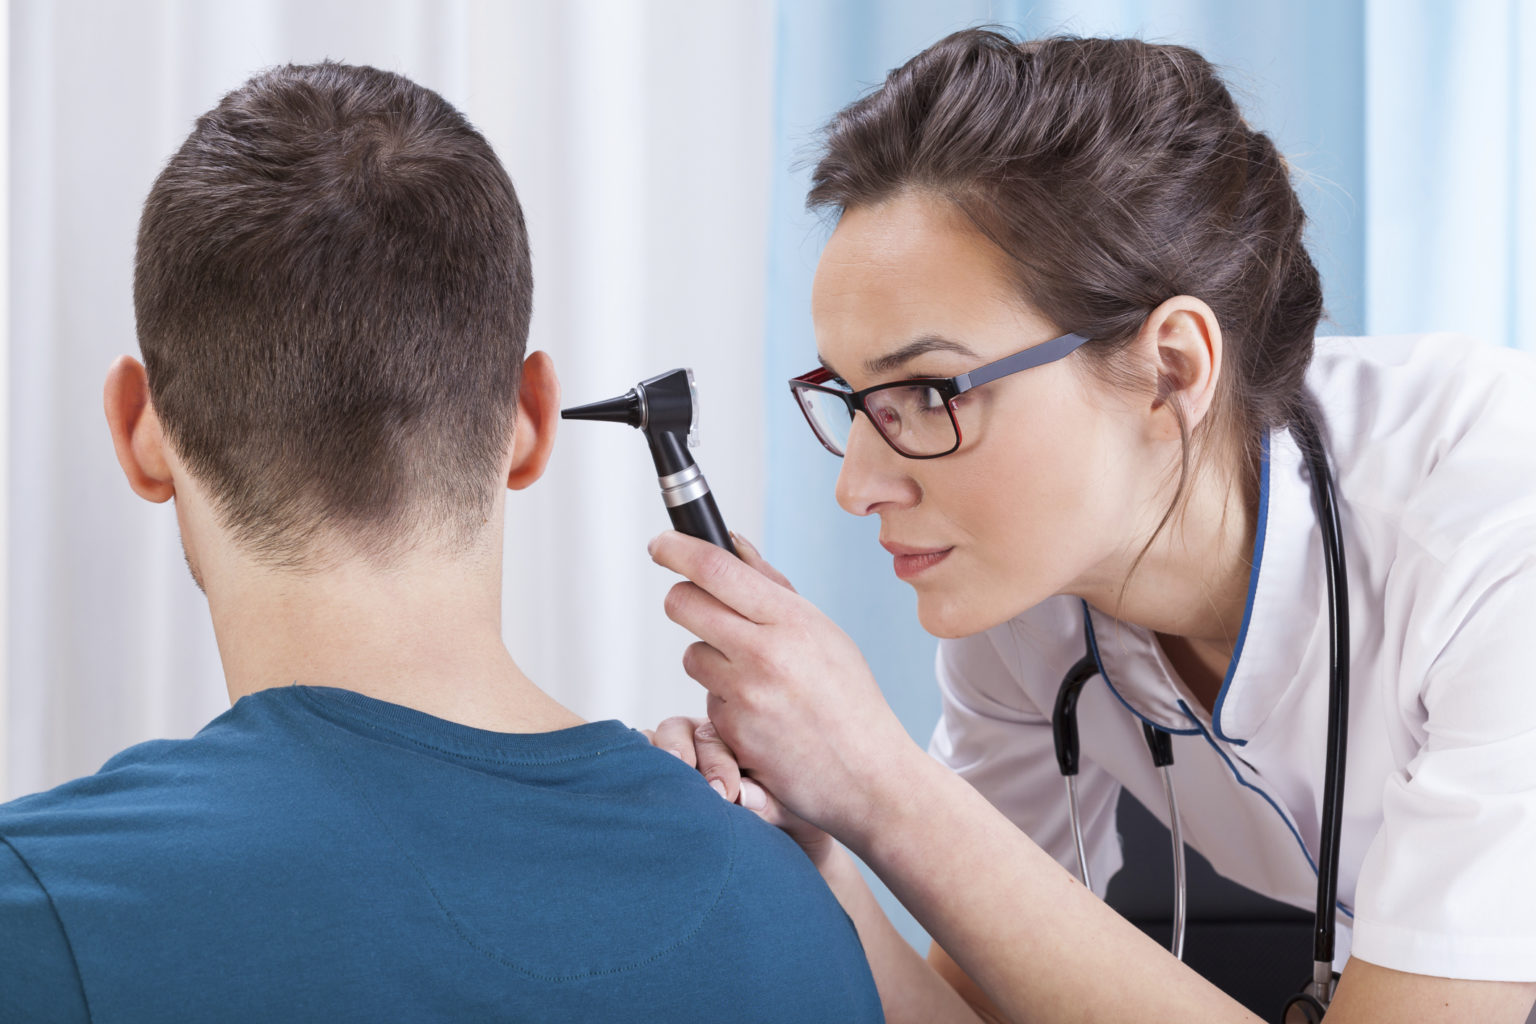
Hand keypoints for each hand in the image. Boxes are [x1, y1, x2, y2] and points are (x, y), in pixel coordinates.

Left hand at [648, 529, 921, 844]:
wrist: (869, 775)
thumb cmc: (849, 699)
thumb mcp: (823, 632)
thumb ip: (772, 587)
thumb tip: (731, 542)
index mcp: (792, 620)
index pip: (716, 568)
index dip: (677, 550)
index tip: (660, 544)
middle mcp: (765, 653)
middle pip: (683, 604)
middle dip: (681, 599)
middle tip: (692, 604)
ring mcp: (746, 696)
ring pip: (692, 655)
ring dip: (709, 659)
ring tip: (752, 677)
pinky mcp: (732, 734)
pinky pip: (708, 701)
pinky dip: (725, 703)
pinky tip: (761, 715)